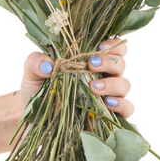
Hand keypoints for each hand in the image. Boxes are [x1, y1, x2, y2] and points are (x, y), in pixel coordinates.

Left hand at [18, 38, 132, 118]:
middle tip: (90, 65)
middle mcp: (104, 75)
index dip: (112, 44)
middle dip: (109, 62)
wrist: (32, 116)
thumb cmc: (36, 88)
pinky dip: (122, 104)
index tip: (97, 46)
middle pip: (120, 63)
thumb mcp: (32, 72)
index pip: (113, 46)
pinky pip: (127, 108)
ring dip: (112, 84)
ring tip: (93, 87)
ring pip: (125, 84)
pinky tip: (107, 104)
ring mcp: (108, 95)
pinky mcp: (110, 115)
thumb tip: (48, 64)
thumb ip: (36, 61)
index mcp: (90, 60)